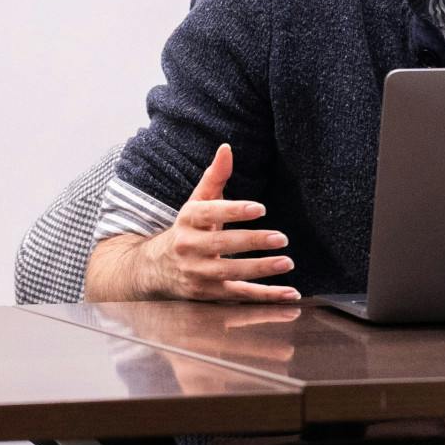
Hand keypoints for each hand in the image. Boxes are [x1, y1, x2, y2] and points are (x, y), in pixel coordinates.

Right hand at [138, 144, 298, 302]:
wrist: (155, 268)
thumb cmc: (188, 229)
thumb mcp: (196, 203)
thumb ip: (214, 177)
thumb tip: (227, 148)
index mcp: (188, 220)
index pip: (210, 213)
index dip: (234, 210)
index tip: (260, 208)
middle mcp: (189, 247)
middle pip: (222, 244)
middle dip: (253, 242)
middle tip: (282, 238)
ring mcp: (198, 273)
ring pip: (231, 272)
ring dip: (261, 269)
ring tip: (287, 262)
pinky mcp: (208, 293)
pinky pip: (239, 295)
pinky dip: (265, 296)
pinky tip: (290, 293)